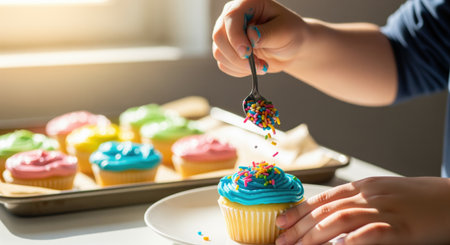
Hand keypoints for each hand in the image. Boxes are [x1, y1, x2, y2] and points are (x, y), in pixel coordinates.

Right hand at [212, 0, 305, 76]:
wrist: (290, 48)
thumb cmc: (290, 34)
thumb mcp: (285, 31)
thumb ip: (268, 33)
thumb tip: (250, 36)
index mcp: (247, 4)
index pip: (231, 18)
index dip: (236, 37)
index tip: (248, 53)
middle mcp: (233, 17)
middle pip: (219, 36)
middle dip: (237, 56)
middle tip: (259, 65)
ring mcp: (227, 34)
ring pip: (219, 52)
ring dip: (240, 65)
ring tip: (261, 66)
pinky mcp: (227, 50)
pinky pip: (223, 64)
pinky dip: (238, 70)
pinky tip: (254, 67)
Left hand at [275, 176, 449, 244]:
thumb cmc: (415, 198)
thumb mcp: (381, 193)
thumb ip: (356, 200)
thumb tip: (328, 214)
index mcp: (363, 187)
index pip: (323, 199)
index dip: (299, 210)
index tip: (281, 221)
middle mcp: (369, 195)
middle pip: (327, 211)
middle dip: (300, 227)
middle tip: (282, 240)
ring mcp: (385, 210)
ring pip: (342, 219)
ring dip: (316, 235)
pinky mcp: (402, 228)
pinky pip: (373, 233)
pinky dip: (352, 240)